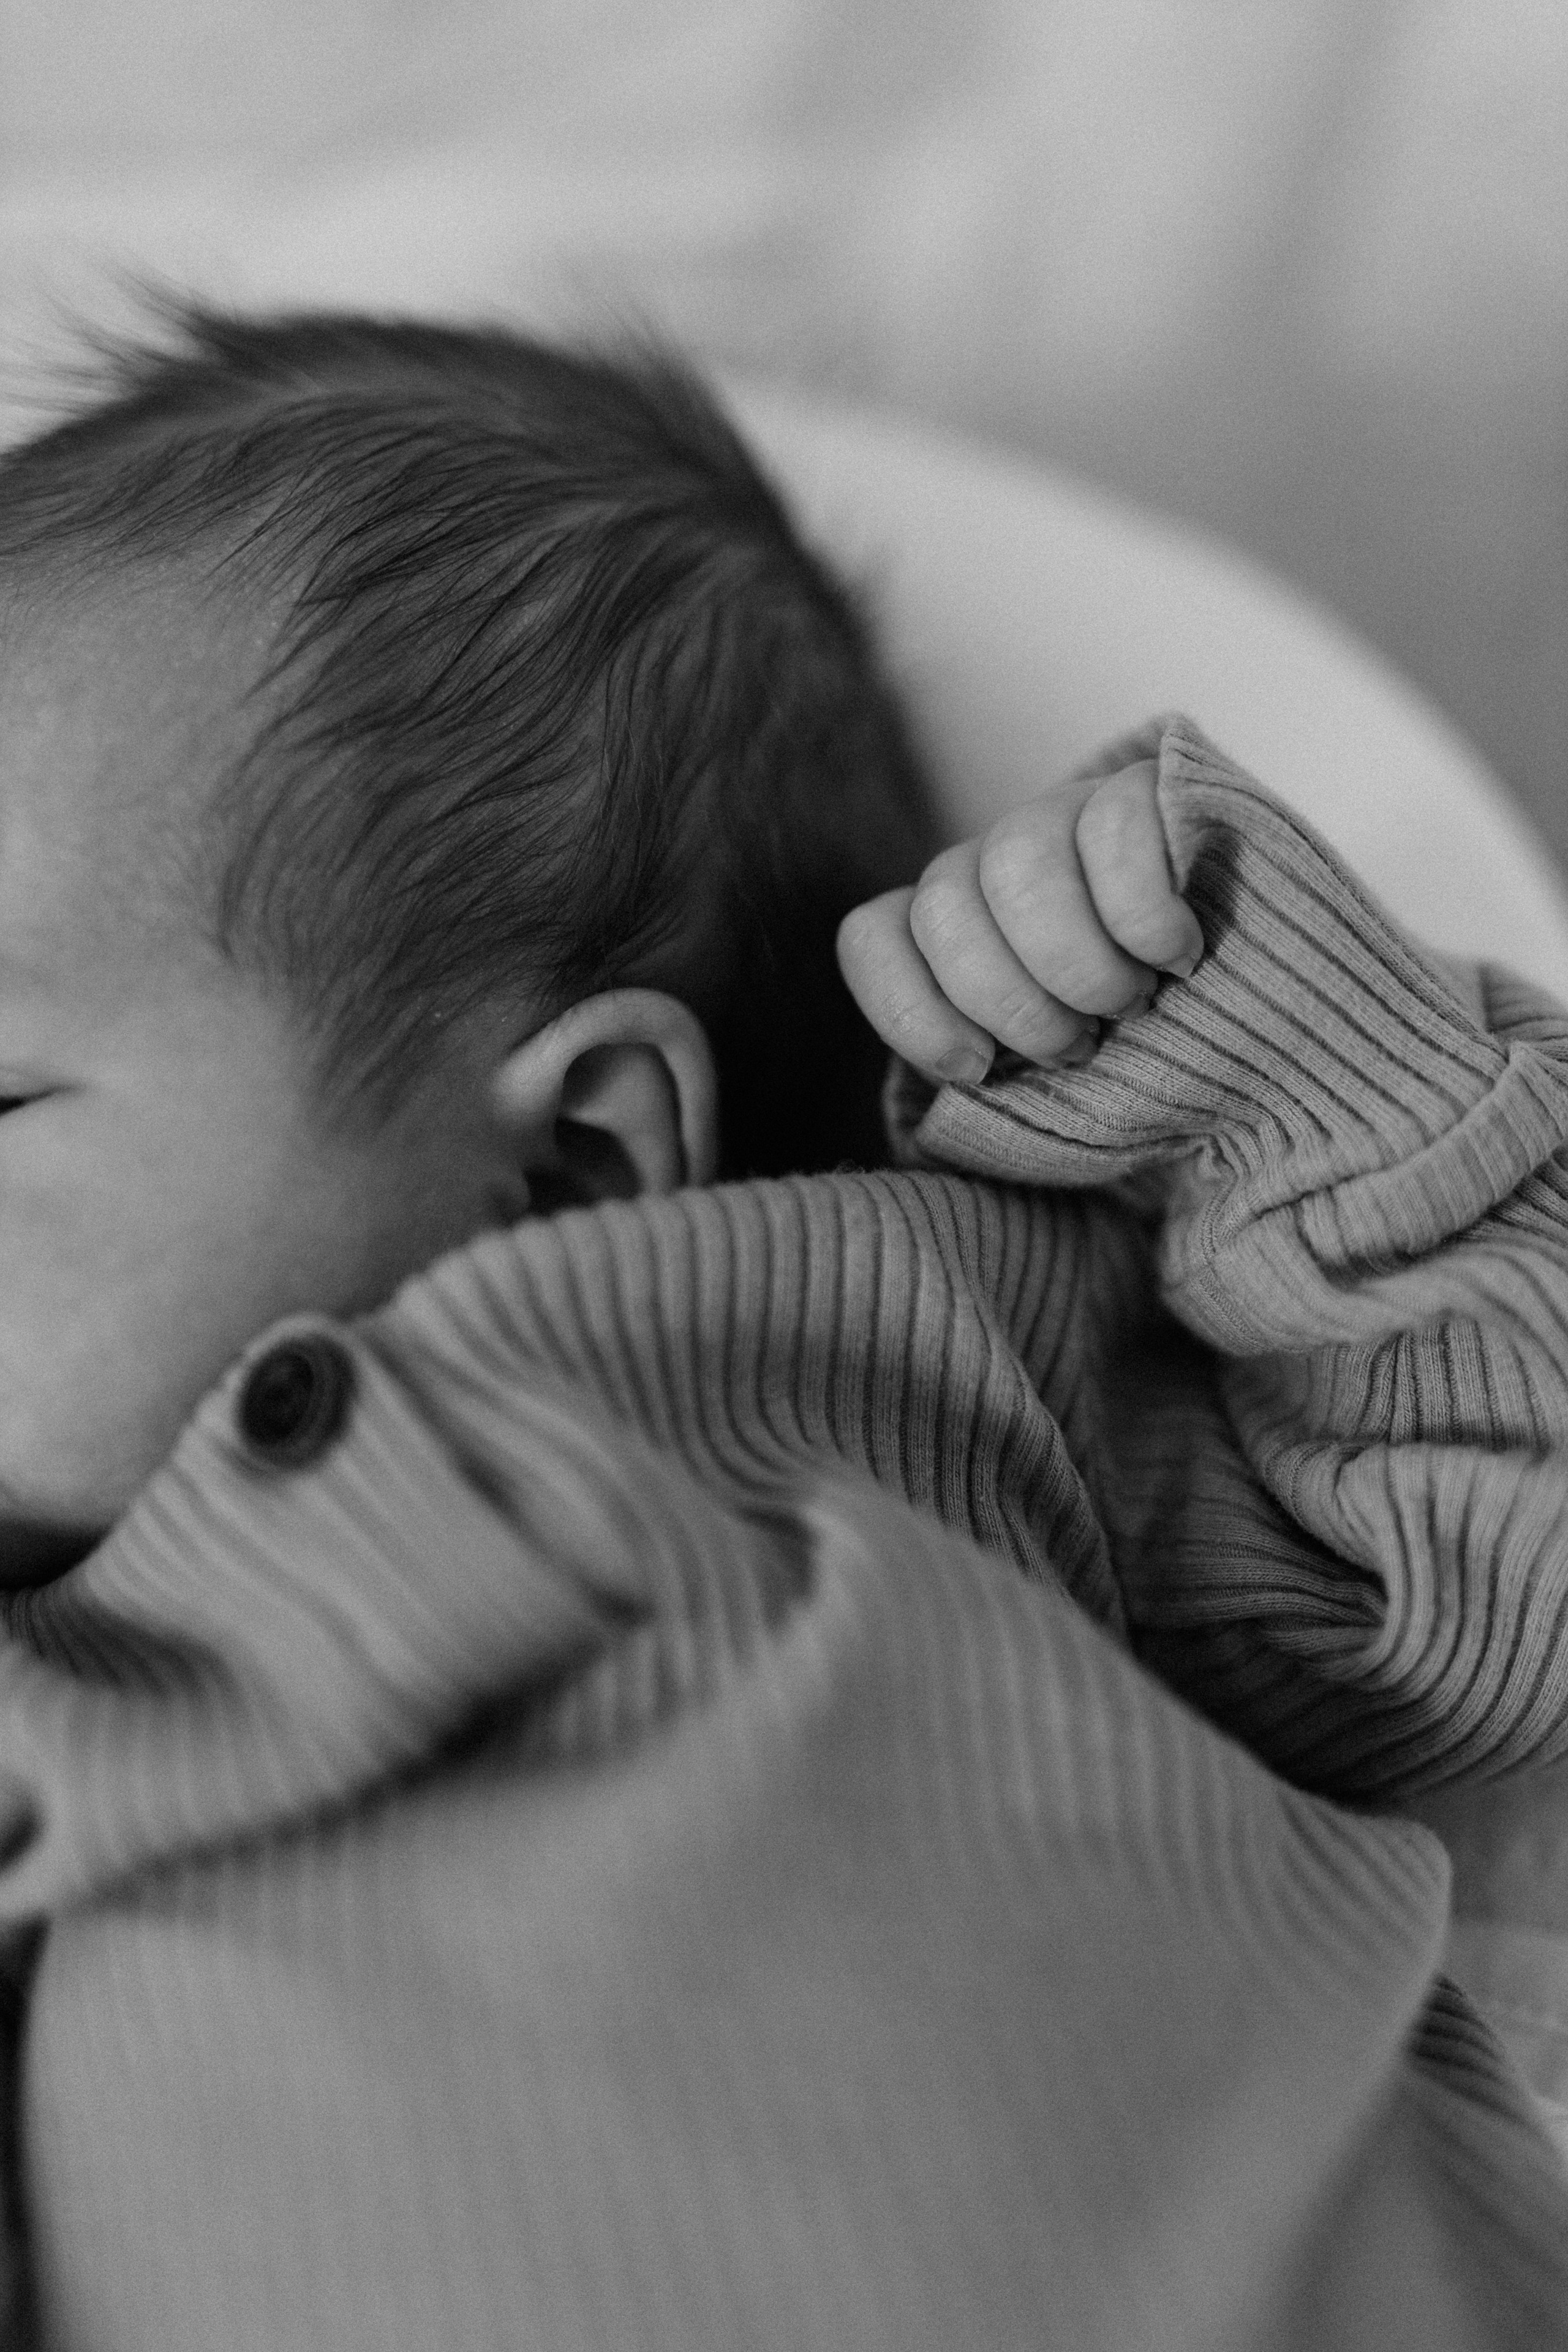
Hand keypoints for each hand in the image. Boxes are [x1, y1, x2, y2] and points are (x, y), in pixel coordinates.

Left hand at [836, 759, 1204, 1083]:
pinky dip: (1143, 916)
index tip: (978, 1068)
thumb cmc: (1141, 1060)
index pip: (873, 937)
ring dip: (1077, 963)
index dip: (913, 1012)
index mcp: (952, 930)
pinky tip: (1177, 955)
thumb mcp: (1050, 1089)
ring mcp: (1062, 815)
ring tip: (1130, 1003)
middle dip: (1014, 1004)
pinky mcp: (1140, 792)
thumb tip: (962, 1079)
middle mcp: (991, 863)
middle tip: (1080, 1044)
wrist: (1259, 1021)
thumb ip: (989, 1075)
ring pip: (1017, 864)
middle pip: (945, 909)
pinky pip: (1113, 830)